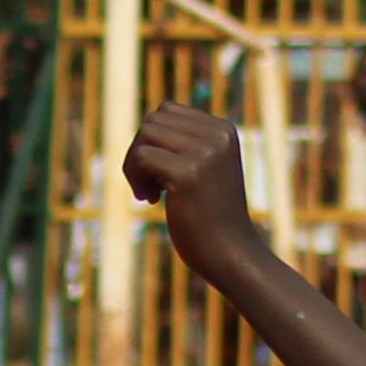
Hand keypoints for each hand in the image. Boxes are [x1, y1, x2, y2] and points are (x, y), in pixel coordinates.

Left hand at [121, 105, 259, 268]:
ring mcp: (205, 153)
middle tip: (151, 187)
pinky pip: (142, 156)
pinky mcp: (188, 174)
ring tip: (149, 194)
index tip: (161, 174)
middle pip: (153, 119)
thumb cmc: (211, 217)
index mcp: (223, 130)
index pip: (167, 111)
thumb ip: (184, 143)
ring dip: (135, 164)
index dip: (154, 141)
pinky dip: (136, 178)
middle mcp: (217, 135)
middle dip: (141, 151)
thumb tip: (149, 121)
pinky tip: (151, 201)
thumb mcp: (203, 169)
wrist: (230, 254)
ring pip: (145, 134)